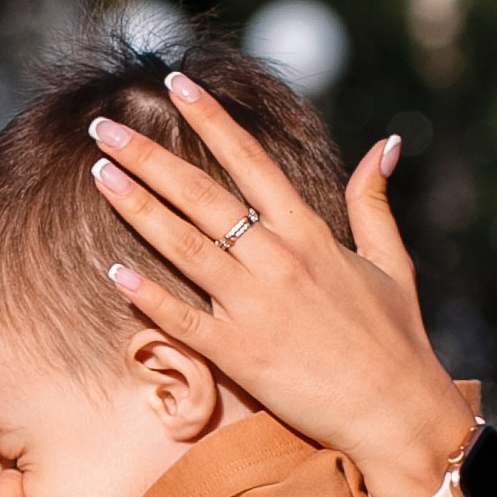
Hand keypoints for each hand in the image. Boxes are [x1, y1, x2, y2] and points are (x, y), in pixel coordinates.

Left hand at [87, 73, 472, 496]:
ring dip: (137, 207)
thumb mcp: (391, 261)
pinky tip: (115, 270)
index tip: (176, 83)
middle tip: (105, 126)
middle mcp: (277, 261)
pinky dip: (148, 294)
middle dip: (148, 156)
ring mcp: (254, 307)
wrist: (396, 413)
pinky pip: (182, 319)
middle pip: (200, 194)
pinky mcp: (239, 355)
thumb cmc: (397, 340)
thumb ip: (373, 201)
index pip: (250, 160)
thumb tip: (385, 143)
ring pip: (183, 245)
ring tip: (99, 174)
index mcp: (310, 233)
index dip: (210, 118)